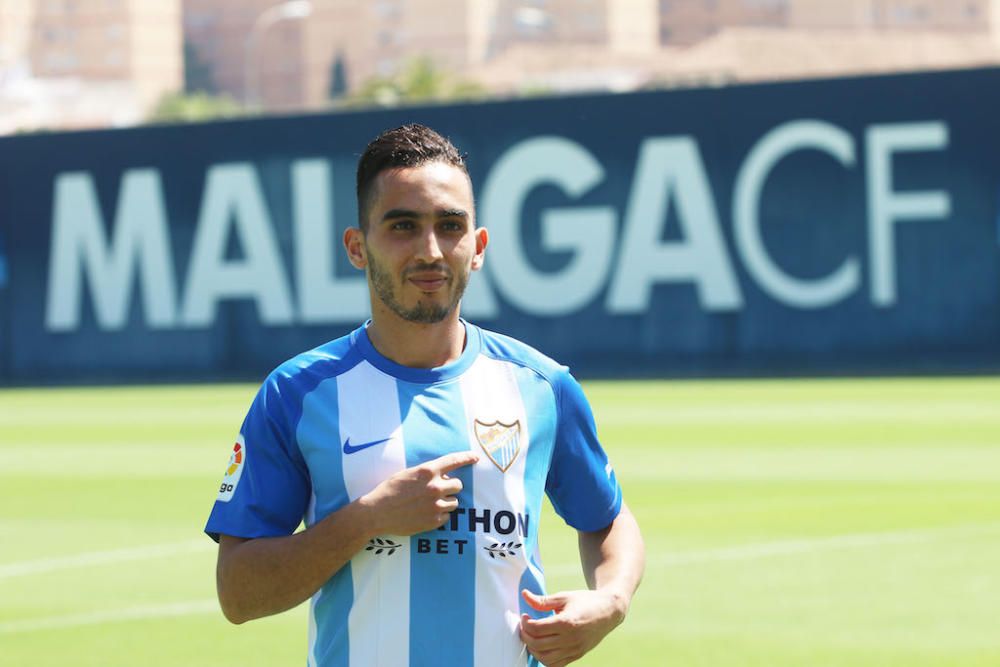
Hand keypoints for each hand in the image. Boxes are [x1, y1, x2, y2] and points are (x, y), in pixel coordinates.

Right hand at [360, 451, 477, 535]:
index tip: (475, 457)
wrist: (377, 513)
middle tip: (439, 490)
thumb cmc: (390, 490)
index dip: (467, 457)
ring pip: (455, 502)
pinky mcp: (434, 521)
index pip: (454, 460)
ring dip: (446, 502)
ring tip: (429, 504)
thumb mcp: (408, 474)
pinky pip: (447, 517)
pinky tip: (425, 514)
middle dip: (451, 487)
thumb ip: (427, 473)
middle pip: (458, 485)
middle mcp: (435, 487)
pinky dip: (440, 515)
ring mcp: (436, 505)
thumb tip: (443, 476)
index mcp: (428, 471)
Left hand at [519, 588, 626, 666]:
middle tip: (525, 627)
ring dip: (533, 649)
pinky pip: (556, 664)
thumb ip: (543, 600)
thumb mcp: (564, 597)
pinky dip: (545, 658)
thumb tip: (525, 595)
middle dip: (526, 636)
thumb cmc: (586, 602)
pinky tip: (543, 647)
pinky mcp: (577, 655)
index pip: (537, 629)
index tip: (524, 616)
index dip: (525, 623)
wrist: (608, 611)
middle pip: (538, 644)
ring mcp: (574, 649)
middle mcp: (570, 639)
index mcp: (567, 622)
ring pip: (545, 658)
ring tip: (532, 638)